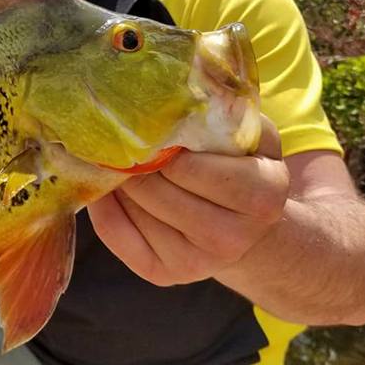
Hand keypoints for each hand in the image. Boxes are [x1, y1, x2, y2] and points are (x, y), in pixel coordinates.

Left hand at [87, 115, 289, 286]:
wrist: (248, 230)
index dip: (161, 144)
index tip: (146, 126)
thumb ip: (227, 112)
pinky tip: (105, 187)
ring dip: (117, 181)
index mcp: (261, 196)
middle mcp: (232, 238)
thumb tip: (176, 89)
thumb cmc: (243, 169)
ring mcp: (196, 264)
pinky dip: (103, 207)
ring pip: (134, 209)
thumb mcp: (252, 136)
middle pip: (156, 189)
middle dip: (134, 161)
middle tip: (118, 139)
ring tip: (111, 158)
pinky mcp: (164, 275)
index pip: (188, 166)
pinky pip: (117, 235)